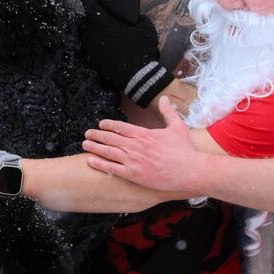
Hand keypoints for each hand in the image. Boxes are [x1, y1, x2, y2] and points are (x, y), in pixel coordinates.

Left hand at [79, 0, 170, 106]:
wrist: (137, 77)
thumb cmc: (141, 49)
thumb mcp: (146, 28)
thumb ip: (139, 18)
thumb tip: (136, 17)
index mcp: (103, 23)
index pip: (89, 5)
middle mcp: (92, 35)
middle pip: (82, 20)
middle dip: (87, 16)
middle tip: (95, 14)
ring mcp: (90, 49)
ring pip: (84, 35)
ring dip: (89, 30)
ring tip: (98, 30)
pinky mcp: (92, 61)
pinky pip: (88, 48)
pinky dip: (92, 44)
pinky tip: (101, 45)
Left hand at [83, 95, 198, 191]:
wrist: (188, 170)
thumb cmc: (184, 150)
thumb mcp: (177, 126)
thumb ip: (168, 112)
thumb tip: (165, 98)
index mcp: (144, 134)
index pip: (121, 127)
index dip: (109, 125)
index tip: (101, 124)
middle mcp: (135, 146)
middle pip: (111, 138)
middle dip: (97, 135)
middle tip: (88, 133)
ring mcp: (133, 160)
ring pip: (108, 152)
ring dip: (95, 147)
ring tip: (85, 144)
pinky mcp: (133, 174)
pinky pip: (112, 168)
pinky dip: (100, 164)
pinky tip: (90, 161)